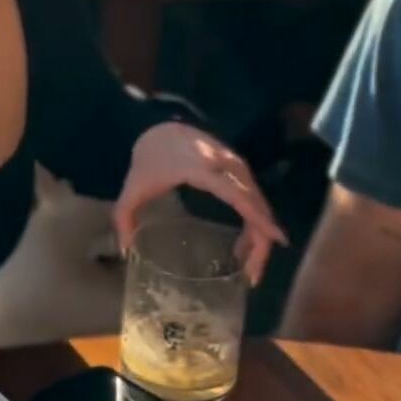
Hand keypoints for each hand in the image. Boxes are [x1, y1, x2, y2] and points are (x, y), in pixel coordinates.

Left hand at [114, 123, 286, 284]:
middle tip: (253, 275)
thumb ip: (124, 218)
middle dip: (261, 240)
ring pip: (257, 201)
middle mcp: (223, 164)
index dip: (257, 217)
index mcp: (199, 169)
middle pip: (254, 203)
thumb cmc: (148, 159)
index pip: (236, 194)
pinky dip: (253, 220)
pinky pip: (252, 195)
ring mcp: (232, 163)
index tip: (276, 240)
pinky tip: (243, 242)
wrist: (159, 125)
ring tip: (247, 264)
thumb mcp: (132, 188)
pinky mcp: (236, 166)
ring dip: (257, 234)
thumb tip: (126, 252)